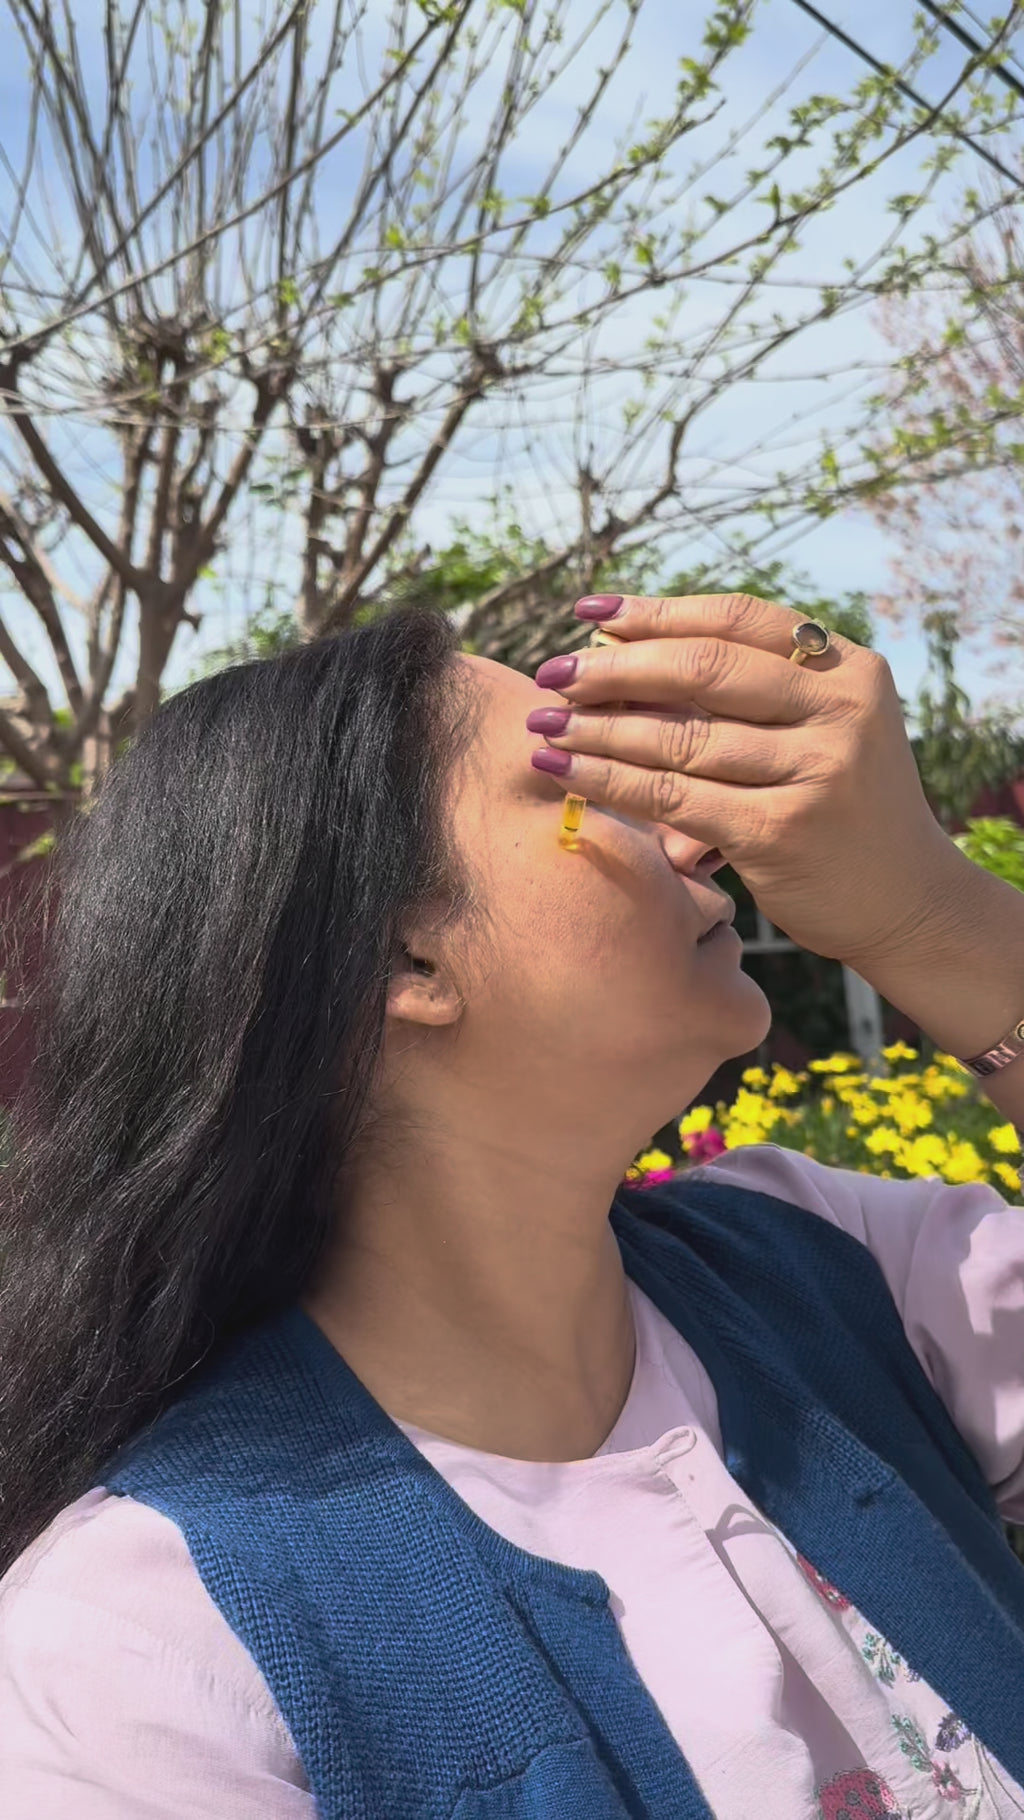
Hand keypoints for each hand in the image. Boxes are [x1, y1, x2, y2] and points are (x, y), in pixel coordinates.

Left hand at [528, 592, 962, 970]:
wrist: (906, 901)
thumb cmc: (840, 809)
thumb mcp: (818, 733)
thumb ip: (749, 696)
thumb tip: (614, 653)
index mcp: (848, 669)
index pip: (738, 620)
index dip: (657, 613)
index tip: (591, 614)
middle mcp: (841, 710)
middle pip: (704, 669)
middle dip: (615, 668)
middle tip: (552, 673)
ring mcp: (817, 770)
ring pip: (681, 737)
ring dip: (598, 728)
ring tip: (543, 725)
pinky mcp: (783, 830)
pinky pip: (675, 797)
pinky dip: (609, 781)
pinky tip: (563, 773)